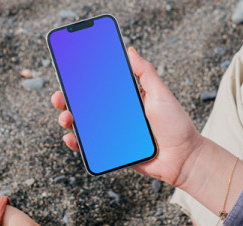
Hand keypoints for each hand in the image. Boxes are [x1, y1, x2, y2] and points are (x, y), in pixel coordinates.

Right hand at [51, 47, 202, 186]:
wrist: (183, 157)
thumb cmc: (176, 125)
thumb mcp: (161, 93)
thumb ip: (146, 73)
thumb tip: (130, 51)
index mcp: (126, 100)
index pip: (99, 88)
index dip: (81, 82)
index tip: (67, 76)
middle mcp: (117, 116)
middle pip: (86, 107)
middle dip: (68, 101)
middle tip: (59, 98)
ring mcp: (113, 135)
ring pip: (84, 127)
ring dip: (69, 121)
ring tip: (65, 119)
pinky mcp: (113, 153)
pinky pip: (91, 148)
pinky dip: (77, 143)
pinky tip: (71, 138)